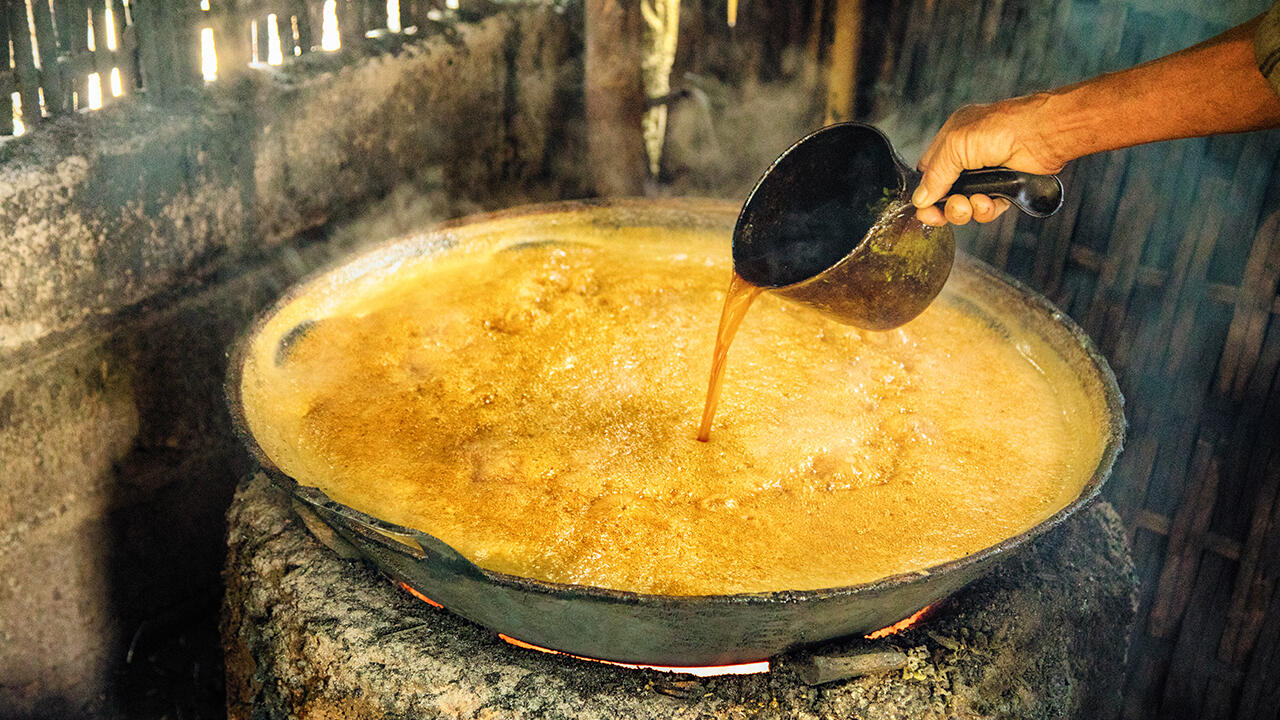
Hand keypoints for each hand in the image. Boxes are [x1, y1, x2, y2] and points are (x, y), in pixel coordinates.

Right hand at [912, 96, 1066, 225]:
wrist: (1042, 135)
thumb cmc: (1003, 128)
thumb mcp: (955, 147)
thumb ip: (935, 175)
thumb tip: (921, 199)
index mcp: (952, 139)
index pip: (929, 172)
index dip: (926, 192)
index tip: (926, 208)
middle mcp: (968, 156)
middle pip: (946, 193)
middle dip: (947, 206)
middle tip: (952, 209)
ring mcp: (987, 173)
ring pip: (966, 204)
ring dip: (967, 210)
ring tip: (974, 204)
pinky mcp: (1005, 187)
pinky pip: (988, 208)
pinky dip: (987, 210)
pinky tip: (991, 202)